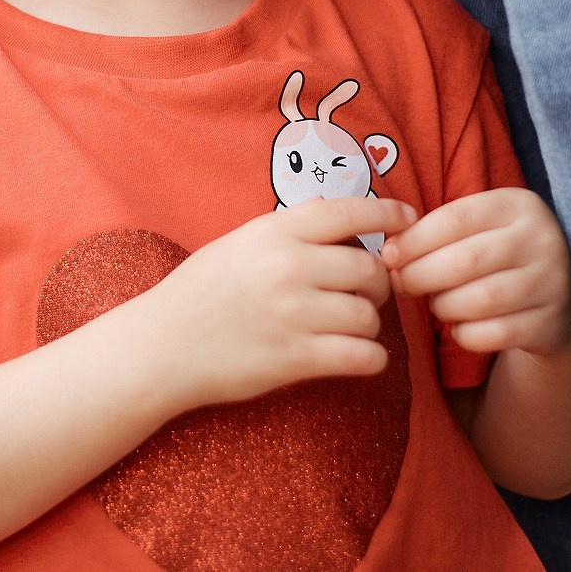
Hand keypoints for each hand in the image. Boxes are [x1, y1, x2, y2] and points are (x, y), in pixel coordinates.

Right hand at [131, 196, 415, 413]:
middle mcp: (287, 267)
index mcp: (273, 232)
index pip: (347, 213)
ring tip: (349, 328)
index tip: (409, 219)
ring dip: (369, 324)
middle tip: (365, 295)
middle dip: (378, 284)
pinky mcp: (294, 358)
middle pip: (369, 270)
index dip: (388, 214)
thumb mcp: (239, 243)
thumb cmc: (199, 293)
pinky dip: (371, 359)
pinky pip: (362, 356)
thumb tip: (337, 216)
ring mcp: (292, 314)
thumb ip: (288, 231)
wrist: (161, 346)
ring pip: (369, 316)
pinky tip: (357, 356)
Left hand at [380, 188, 570, 357]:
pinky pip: (493, 334)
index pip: (456, 218)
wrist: (557, 297)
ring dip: (443, 306)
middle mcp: (542, 239)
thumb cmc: (497, 255)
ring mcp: (552, 283)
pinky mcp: (551, 323)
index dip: (415, 239)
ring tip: (435, 303)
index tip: (389, 256)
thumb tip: (389, 251)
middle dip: (421, 275)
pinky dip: (465, 334)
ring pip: (480, 300)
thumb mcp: (478, 228)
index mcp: (518, 204)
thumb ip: (437, 230)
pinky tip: (459, 326)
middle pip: (466, 260)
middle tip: (402, 284)